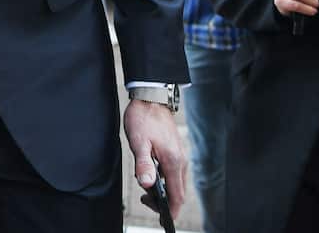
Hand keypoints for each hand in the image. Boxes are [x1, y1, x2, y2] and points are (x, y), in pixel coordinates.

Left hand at [125, 99, 186, 219]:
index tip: (163, 221)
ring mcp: (179, 157)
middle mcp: (181, 161)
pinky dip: (164, 181)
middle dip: (163, 202)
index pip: (177, 196)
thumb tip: (146, 185)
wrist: (151, 98)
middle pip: (177, 192)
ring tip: (145, 188)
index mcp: (173, 162)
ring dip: (163, 191)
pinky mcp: (175, 152)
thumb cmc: (143, 118)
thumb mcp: (138, 142)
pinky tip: (151, 174)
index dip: (170, 211)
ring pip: (175, 183)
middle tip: (144, 199)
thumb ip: (143, 164)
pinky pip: (173, 174)